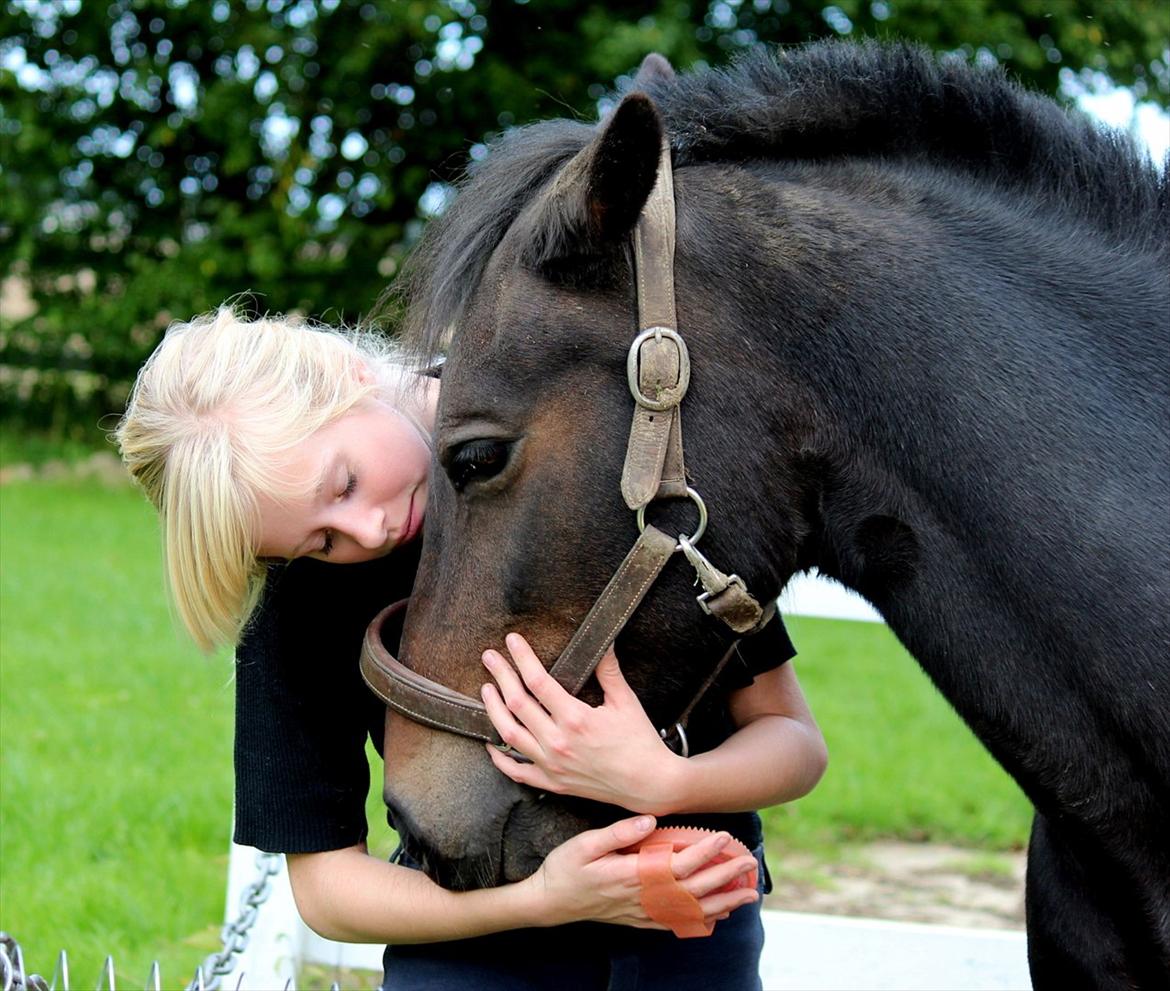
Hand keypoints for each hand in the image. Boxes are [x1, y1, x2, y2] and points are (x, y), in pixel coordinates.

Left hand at [481, 635, 683, 813]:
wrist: (649, 784)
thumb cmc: (640, 741)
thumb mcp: (625, 701)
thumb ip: (609, 670)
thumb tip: (604, 642)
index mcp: (576, 718)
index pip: (538, 681)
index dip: (522, 658)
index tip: (512, 641)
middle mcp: (558, 742)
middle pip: (517, 704)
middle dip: (501, 676)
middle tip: (489, 658)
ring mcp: (552, 765)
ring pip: (510, 735)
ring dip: (494, 710)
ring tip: (487, 690)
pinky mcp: (553, 783)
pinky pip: (517, 772)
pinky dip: (500, 758)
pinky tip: (491, 743)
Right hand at [530, 814, 759, 928]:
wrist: (549, 903)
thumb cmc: (564, 869)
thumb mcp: (584, 844)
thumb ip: (618, 833)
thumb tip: (650, 819)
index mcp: (631, 875)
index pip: (677, 863)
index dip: (703, 851)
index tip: (724, 837)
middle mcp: (642, 897)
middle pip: (692, 888)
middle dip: (724, 876)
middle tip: (749, 863)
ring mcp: (642, 911)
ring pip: (689, 910)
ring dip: (721, 902)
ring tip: (747, 894)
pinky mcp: (638, 919)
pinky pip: (676, 922)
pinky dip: (699, 920)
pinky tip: (717, 915)